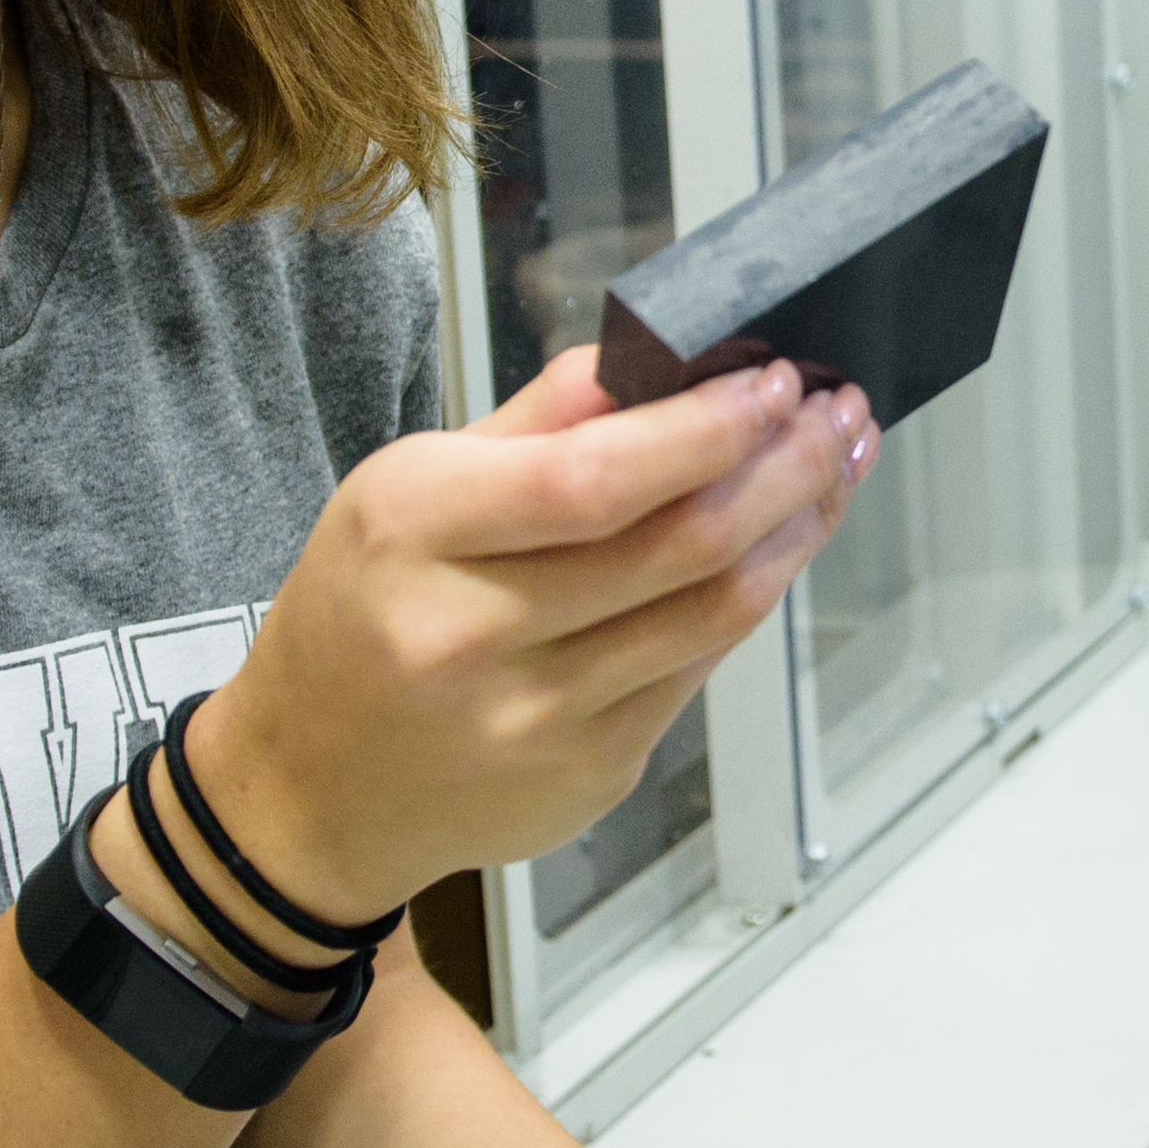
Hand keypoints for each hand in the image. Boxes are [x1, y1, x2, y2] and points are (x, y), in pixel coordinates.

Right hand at [176, 351, 871, 923]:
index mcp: (413, 532)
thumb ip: (537, 421)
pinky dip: (747, 601)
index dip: (705, 429)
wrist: (310, 792)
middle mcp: (470, 634)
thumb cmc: (360, 616)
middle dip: (783, 469)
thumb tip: (664, 355)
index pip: (591, 479)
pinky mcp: (587, 774)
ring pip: (710, 614)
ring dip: (794, 533)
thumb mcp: (404, 490)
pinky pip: (693, 673)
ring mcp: (535, 719)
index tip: (776, 381)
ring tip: (834, 470)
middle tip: (838, 414)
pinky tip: (775, 550)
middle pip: (674, 547)